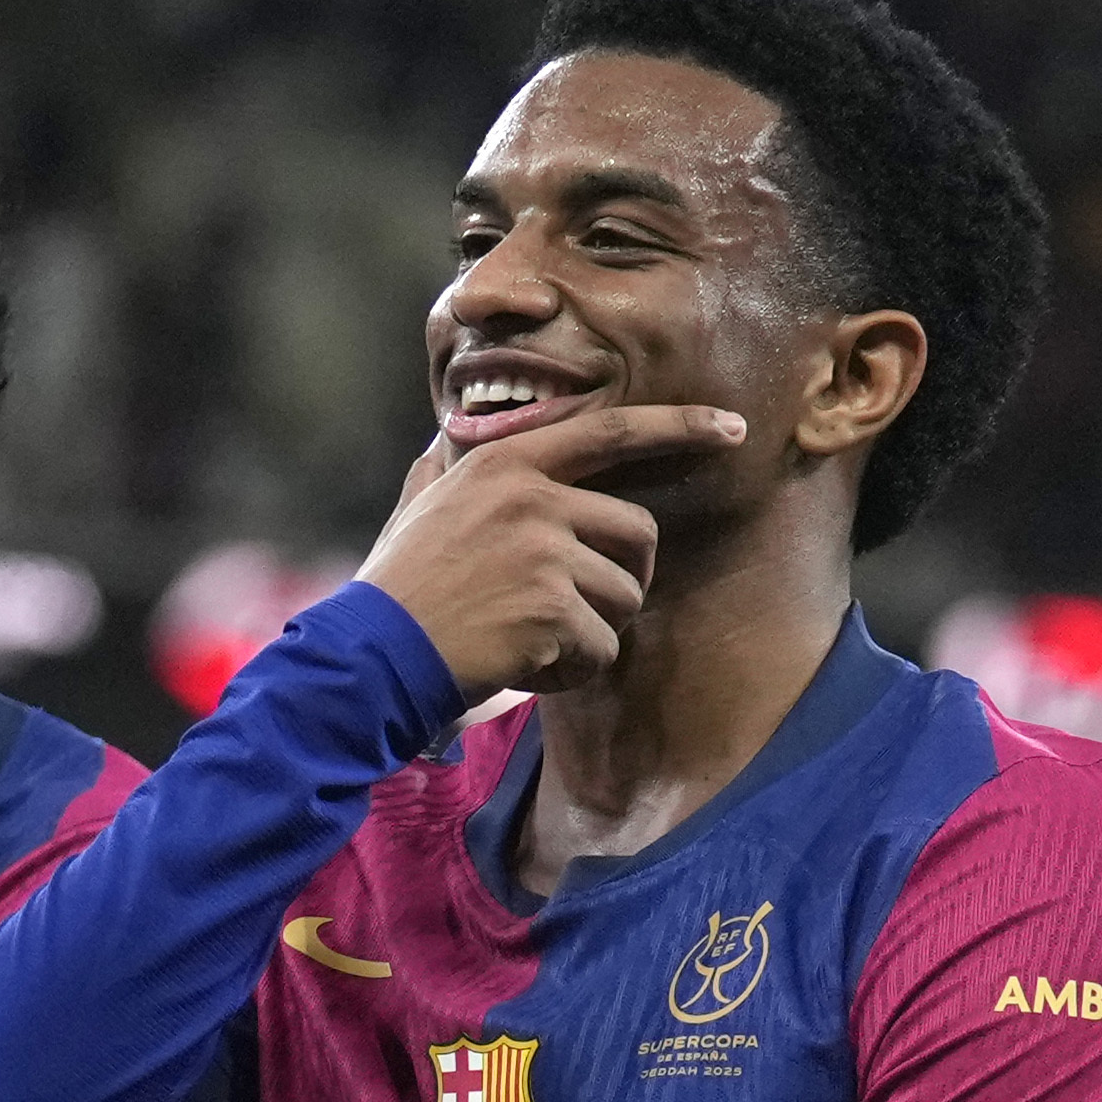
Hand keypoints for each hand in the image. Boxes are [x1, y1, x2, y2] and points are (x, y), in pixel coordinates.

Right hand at [359, 401, 746, 698]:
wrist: (370, 656)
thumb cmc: (393, 590)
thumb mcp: (414, 509)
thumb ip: (439, 473)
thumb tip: (435, 443)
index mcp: (508, 464)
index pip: (613, 431)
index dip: (680, 428)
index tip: (732, 428)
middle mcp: (532, 497)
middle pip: (639, 533)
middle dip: (627, 581)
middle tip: (586, 614)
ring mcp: (544, 551)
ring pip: (625, 597)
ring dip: (594, 635)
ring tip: (537, 644)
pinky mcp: (551, 610)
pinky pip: (602, 650)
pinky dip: (572, 674)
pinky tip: (526, 670)